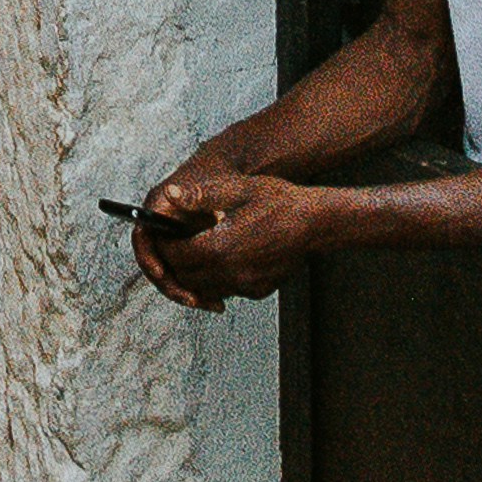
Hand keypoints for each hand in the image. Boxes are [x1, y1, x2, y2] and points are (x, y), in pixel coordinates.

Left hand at [132, 166, 310, 306]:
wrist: (315, 223)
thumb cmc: (280, 202)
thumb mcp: (239, 190)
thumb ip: (201, 195)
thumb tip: (171, 195)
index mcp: (221, 247)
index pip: (177, 255)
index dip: (166, 245)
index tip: (165, 235)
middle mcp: (231, 272)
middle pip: (186, 276)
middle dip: (177, 262)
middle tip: (178, 243)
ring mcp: (246, 285)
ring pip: (204, 288)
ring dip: (195, 273)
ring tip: (199, 250)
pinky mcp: (258, 291)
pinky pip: (227, 290)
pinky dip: (218, 280)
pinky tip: (225, 259)